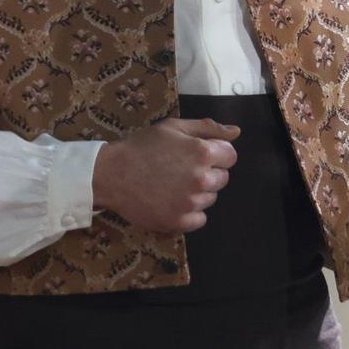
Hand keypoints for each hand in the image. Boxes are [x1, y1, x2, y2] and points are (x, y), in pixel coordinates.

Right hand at [92, 117, 240, 232]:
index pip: (230, 156)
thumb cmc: (141, 146)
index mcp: (202, 153)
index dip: (216, 153)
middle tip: (181, 169)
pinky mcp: (180, 221)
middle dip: (208, 173)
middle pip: (222, 179)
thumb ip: (207, 128)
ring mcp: (191, 203)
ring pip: (210, 198)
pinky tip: (172, 201)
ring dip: (198, 192)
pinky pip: (200, 219)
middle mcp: (201, 179)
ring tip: (173, 184)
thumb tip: (236, 132)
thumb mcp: (172, 127)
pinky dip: (190, 212)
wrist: (111, 174)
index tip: (196, 155)